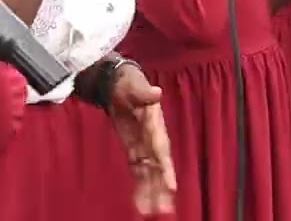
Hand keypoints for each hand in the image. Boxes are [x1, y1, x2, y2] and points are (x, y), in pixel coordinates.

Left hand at [107, 65, 176, 214]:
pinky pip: (138, 171)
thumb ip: (144, 92)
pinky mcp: (134, 150)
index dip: (166, 168)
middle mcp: (153, 140)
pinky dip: (139, 187)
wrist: (119, 83)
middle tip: (165, 210)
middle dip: (161, 189)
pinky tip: (141, 204)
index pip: (162, 150)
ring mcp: (144, 147)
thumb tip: (156, 92)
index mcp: (155, 126)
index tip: (171, 186)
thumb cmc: (129, 83)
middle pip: (158, 168)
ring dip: (151, 193)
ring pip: (149, 174)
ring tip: (152, 213)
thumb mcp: (134, 85)